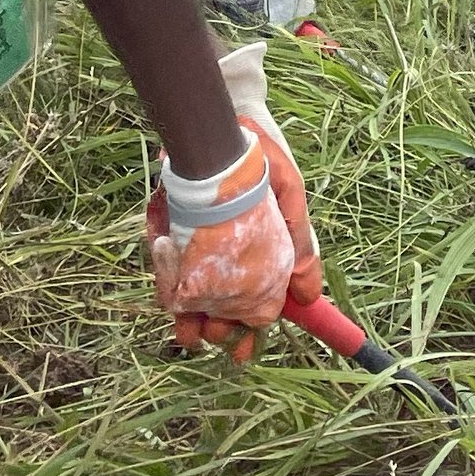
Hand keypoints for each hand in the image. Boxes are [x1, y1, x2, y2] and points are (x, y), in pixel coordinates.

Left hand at [147, 112, 321, 360]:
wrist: (220, 122)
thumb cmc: (262, 159)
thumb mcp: (290, 200)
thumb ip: (300, 244)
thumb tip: (310, 294)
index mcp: (258, 250)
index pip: (255, 301)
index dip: (250, 330)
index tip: (245, 354)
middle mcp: (225, 252)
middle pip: (218, 304)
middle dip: (216, 329)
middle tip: (215, 340)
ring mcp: (194, 246)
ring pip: (188, 296)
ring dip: (188, 319)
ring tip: (188, 333)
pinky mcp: (167, 234)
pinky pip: (164, 271)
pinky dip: (167, 284)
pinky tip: (173, 292)